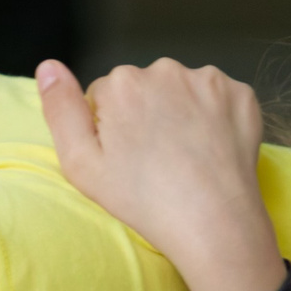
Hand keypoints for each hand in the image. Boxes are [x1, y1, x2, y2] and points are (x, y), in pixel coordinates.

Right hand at [37, 58, 289, 290]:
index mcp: (121, 82)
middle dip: (147, 115)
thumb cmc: (144, 201)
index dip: (112, 129)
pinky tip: (212, 151)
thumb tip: (48, 66)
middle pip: (146, 88)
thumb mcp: (81, 165)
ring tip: (186, 158)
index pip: (107, 95)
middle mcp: (164, 69)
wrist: (214, 224)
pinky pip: (220, 100)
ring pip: (183, 91)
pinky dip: (216, 119)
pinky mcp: (241, 95)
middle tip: (156, 162)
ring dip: (182, 114)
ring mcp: (208, 80)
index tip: (126, 159)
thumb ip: (60, 110)